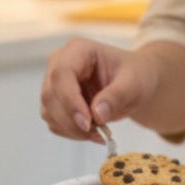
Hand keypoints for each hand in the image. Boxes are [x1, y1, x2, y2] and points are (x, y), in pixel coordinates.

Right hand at [40, 37, 158, 142]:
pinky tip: (94, 132)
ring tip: (101, 132)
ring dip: (73, 129)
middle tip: (99, 133)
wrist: (134, 84)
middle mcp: (59, 64)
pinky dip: (72, 133)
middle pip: (51, 95)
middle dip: (72, 120)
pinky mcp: (56, 103)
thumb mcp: (134, 83)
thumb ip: (117, 96)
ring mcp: (54, 84)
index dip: (70, 100)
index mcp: (77, 50)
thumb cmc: (135, 75)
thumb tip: (97, 114)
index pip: (62, 73)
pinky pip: (55, 123)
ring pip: (50, 113)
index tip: (87, 122)